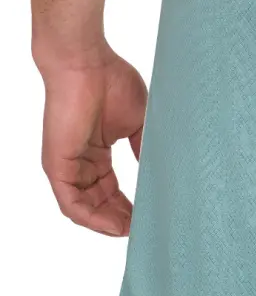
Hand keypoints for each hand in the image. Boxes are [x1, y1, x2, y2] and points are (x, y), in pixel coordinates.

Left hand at [38, 44, 147, 236]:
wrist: (86, 63)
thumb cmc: (111, 82)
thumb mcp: (138, 123)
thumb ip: (144, 149)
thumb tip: (158, 172)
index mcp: (96, 152)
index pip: (111, 189)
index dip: (130, 205)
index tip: (150, 216)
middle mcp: (80, 162)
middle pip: (99, 203)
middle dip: (121, 219)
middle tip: (145, 231)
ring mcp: (67, 165)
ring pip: (84, 208)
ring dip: (108, 223)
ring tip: (133, 232)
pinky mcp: (57, 165)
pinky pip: (71, 203)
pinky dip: (92, 219)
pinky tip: (115, 226)